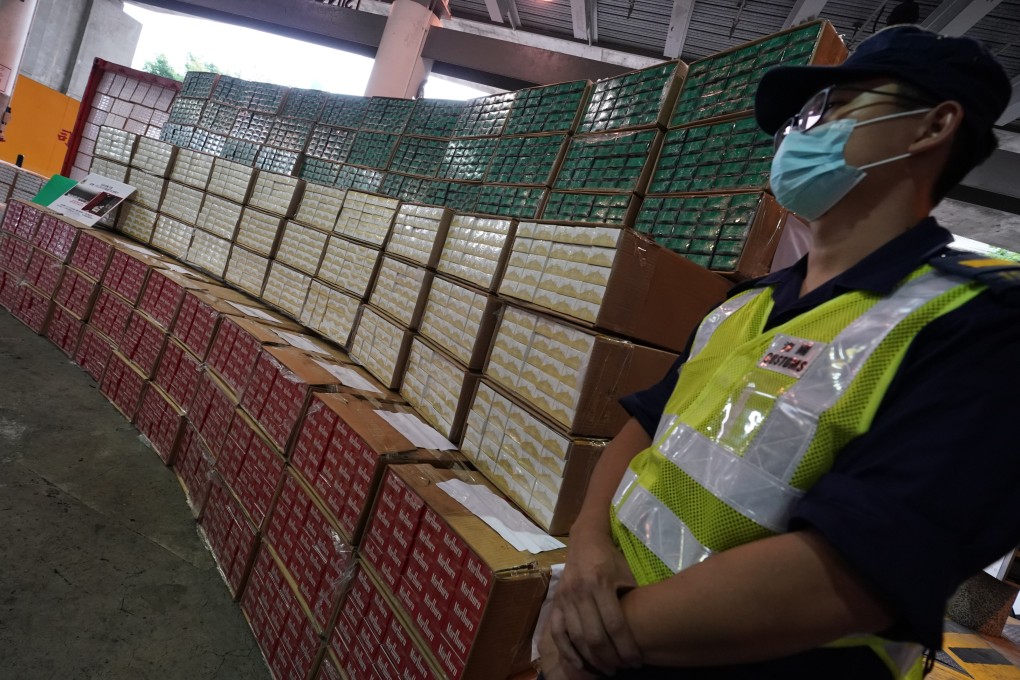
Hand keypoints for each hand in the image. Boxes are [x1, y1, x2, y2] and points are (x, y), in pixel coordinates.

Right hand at [546, 530, 640, 674]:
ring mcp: (565, 598)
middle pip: (595, 635)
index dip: (626, 647)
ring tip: (607, 670)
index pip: (615, 624)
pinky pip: (558, 632)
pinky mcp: (556, 602)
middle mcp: (580, 592)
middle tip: (623, 669)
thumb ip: (631, 600)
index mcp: (600, 583)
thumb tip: (644, 629)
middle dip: (611, 658)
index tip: (637, 661)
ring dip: (592, 659)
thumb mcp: (626, 574)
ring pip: (577, 637)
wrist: (585, 541)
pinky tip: (580, 664)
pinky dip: (568, 651)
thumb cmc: (611, 559)